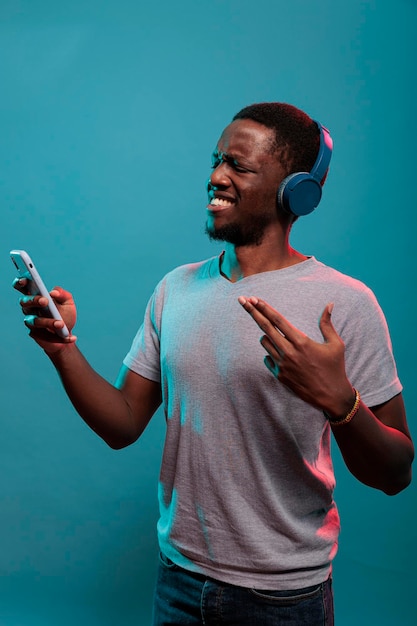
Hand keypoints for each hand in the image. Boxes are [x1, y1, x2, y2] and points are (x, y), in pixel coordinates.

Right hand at [13, 278, 76, 352]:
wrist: (66, 333)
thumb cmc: (65, 315)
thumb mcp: (68, 302)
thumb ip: (62, 294)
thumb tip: (53, 292)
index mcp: (36, 296)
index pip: (23, 287)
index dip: (21, 282)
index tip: (25, 279)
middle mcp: (30, 308)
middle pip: (25, 302)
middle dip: (33, 300)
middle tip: (45, 301)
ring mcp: (31, 321)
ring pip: (35, 320)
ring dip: (48, 322)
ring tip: (61, 324)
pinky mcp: (35, 334)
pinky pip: (43, 335)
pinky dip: (58, 337)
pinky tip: (69, 337)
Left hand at [238, 296, 353, 414]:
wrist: (331, 396)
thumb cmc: (335, 368)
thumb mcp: (335, 344)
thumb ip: (327, 324)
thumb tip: (329, 304)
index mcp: (302, 342)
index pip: (278, 320)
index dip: (264, 308)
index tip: (254, 298)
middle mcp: (289, 352)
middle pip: (265, 327)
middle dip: (252, 311)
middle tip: (242, 300)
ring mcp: (282, 365)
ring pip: (264, 342)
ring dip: (266, 335)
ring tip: (279, 338)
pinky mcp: (279, 375)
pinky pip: (267, 358)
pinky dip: (271, 353)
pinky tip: (282, 354)